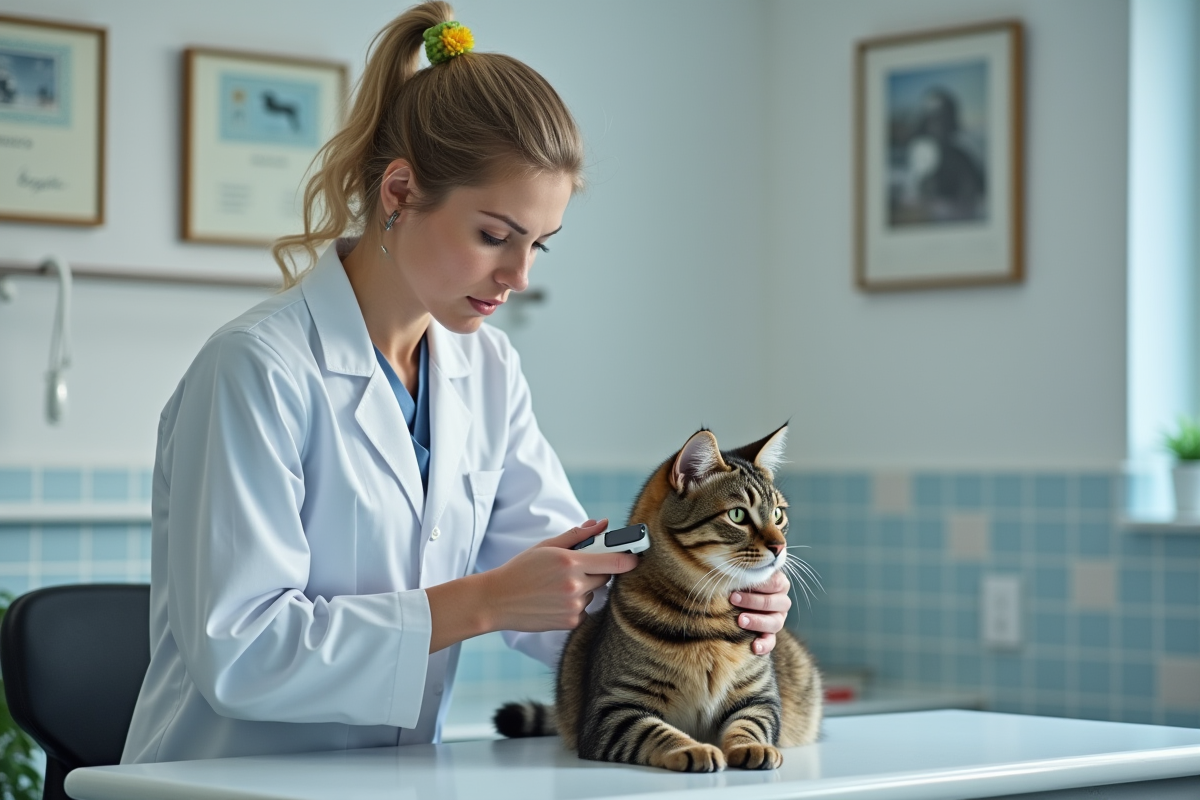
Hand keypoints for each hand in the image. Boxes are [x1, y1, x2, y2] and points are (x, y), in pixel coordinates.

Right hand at [480, 518, 638, 632]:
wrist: (497, 600)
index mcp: (570, 562)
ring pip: (593, 593)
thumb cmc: (521, 570)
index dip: (630, 558)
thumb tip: (603, 524)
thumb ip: (578, 535)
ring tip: (557, 586)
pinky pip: (585, 610)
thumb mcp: (547, 546)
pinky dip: (576, 605)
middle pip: (606, 577)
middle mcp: (575, 586)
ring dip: (584, 588)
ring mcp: (574, 606)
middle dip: (598, 570)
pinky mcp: (570, 622)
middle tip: (578, 567)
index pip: (615, 562)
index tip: (636, 556)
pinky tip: (555, 601)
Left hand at [730, 571, 790, 654]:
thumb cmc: (738, 582)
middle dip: (753, 601)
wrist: (735, 601)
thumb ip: (744, 571)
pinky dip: (764, 645)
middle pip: (774, 602)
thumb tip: (730, 565)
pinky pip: (771, 642)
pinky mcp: (771, 635)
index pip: (775, 583)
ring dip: (757, 621)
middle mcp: (781, 602)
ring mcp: (778, 619)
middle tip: (733, 599)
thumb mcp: (743, 574)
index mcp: (779, 584)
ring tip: (740, 620)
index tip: (741, 582)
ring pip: (775, 622)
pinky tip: (754, 647)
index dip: (759, 584)